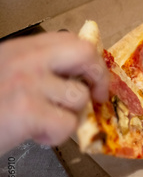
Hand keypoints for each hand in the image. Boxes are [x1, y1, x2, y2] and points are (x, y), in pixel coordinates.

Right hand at [0, 32, 108, 153]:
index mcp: (21, 49)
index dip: (91, 61)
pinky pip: (67, 124)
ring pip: (79, 97)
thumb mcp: (8, 73)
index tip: (94, 80)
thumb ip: (39, 68)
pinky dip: (57, 136)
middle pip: (85, 55)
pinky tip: (36, 135)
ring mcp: (27, 84)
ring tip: (47, 122)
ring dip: (70, 116)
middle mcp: (26, 60)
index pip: (73, 41)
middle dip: (99, 78)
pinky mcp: (27, 111)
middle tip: (97, 98)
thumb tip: (80, 75)